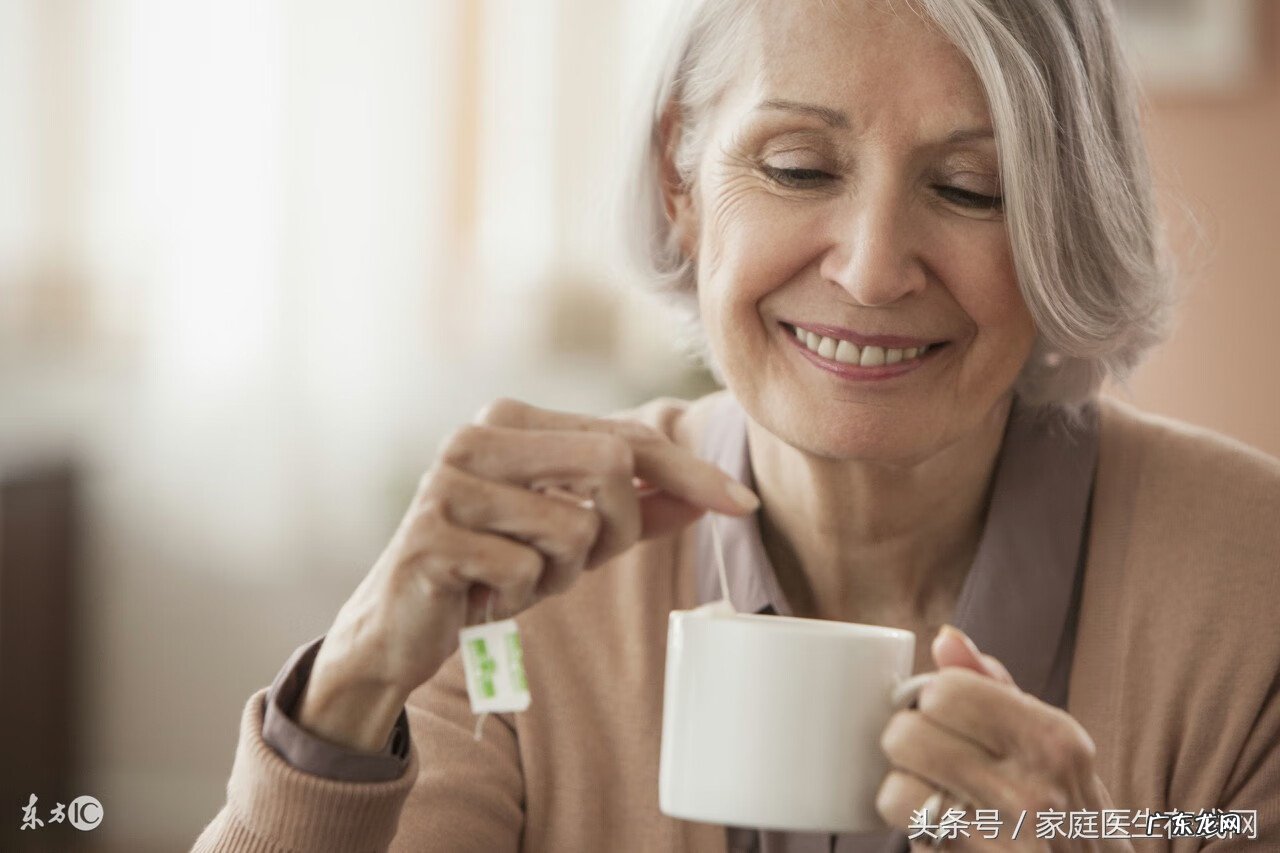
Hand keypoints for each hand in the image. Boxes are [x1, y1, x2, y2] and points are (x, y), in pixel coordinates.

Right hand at [296, 398, 759, 749]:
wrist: (398, 627)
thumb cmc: (491, 571)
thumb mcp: (574, 537)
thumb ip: (640, 510)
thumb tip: (715, 495)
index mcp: (511, 419)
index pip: (627, 437)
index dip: (692, 473)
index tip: (744, 505)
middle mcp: (477, 436)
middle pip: (613, 465)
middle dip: (620, 527)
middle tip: (573, 562)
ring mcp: (448, 482)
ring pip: (574, 527)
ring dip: (560, 572)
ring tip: (514, 576)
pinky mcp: (432, 536)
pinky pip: (526, 573)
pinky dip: (519, 599)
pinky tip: (482, 596)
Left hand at [877, 626, 1132, 850]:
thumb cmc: (1074, 813)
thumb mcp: (1058, 747)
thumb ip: (997, 688)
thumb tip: (945, 638)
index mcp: (1053, 741)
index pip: (945, 691)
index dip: (934, 701)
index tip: (947, 718)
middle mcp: (1030, 790)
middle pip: (906, 735)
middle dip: (909, 742)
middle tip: (935, 758)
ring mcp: (999, 841)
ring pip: (895, 789)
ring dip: (906, 791)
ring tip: (938, 796)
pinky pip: (908, 835)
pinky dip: (916, 829)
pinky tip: (945, 829)